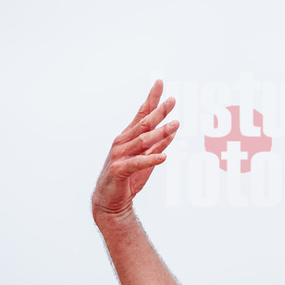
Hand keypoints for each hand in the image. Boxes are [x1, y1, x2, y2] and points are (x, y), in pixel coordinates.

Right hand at [92, 80, 178, 219]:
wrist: (109, 201)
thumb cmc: (128, 178)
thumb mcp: (146, 158)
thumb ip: (157, 144)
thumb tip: (172, 131)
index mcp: (128, 136)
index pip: (142, 114)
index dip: (151, 98)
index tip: (159, 82)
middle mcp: (122, 142)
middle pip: (144, 123)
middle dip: (159, 111)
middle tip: (173, 100)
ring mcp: (119, 155)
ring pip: (143, 141)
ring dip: (160, 133)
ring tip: (175, 125)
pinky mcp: (119, 170)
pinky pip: (138, 163)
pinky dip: (151, 159)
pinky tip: (163, 157)